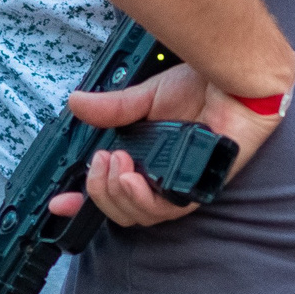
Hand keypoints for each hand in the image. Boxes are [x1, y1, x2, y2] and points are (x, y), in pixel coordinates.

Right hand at [43, 61, 282, 227]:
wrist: (234, 77)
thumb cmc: (201, 87)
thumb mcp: (147, 97)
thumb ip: (113, 109)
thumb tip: (77, 104)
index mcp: (145, 160)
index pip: (110, 192)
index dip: (82, 202)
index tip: (60, 202)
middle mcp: (160, 178)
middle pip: (120, 211)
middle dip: (100, 191)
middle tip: (101, 161)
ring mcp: (180, 185)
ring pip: (140, 215)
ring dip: (117, 194)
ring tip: (117, 166)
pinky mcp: (199, 186)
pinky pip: (168, 209)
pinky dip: (143, 198)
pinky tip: (133, 179)